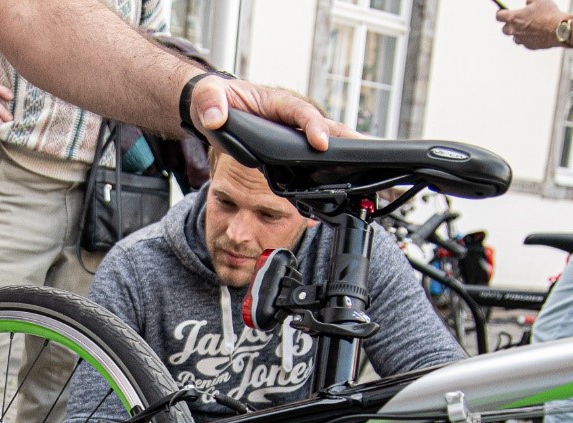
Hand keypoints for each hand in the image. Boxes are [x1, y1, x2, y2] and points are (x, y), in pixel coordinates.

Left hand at [188, 76, 354, 151]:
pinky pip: (312, 153)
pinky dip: (329, 162)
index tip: (320, 143)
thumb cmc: (212, 98)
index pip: (299, 111)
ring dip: (345, 148)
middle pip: (322, 123)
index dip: (312, 126)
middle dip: (344, 136)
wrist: (212, 108)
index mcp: (274, 101)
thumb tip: (215, 118)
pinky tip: (343, 174)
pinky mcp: (290, 144)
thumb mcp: (205, 96)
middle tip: (366, 148)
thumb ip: (210, 103)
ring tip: (367, 161)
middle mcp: (289, 114)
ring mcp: (292, 129)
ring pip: (324, 137)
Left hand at [497, 0, 566, 48]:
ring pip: (515, 37)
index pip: (498, 16)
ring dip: (519, 32)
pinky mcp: (528, 46)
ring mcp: (521, 40)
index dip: (501, 13)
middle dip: (510, 24)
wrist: (559, 30)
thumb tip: (527, 2)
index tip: (504, 12)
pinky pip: (525, 42)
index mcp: (513, 18)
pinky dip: (528, 38)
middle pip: (504, 29)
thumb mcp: (539, 0)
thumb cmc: (549, 14)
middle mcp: (514, 30)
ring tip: (530, 26)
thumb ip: (529, 0)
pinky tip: (537, 32)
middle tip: (519, 19)